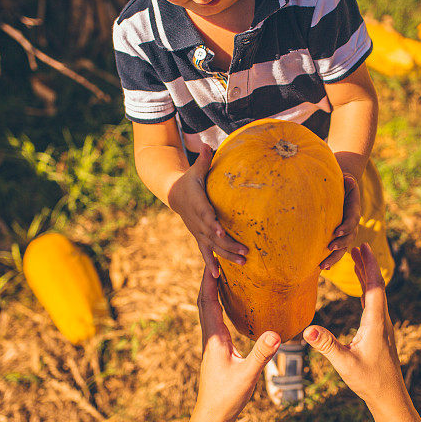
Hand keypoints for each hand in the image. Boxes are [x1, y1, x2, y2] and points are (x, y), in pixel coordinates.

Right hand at [170, 145, 247, 276]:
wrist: (174, 193)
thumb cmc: (190, 179)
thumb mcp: (195, 169)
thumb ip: (204, 160)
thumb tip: (209, 144)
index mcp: (197, 204)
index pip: (206, 215)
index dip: (214, 224)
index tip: (222, 231)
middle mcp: (197, 221)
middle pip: (213, 236)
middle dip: (229, 245)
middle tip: (246, 252)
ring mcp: (198, 231)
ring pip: (213, 247)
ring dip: (227, 255)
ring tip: (243, 262)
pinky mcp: (199, 237)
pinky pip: (206, 252)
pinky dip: (212, 264)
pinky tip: (218, 277)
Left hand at [194, 265, 280, 421]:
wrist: (212, 417)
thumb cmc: (227, 397)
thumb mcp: (248, 375)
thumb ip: (261, 354)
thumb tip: (276, 334)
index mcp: (214, 338)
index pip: (207, 302)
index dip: (209, 280)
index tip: (213, 260)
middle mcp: (210, 337)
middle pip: (204, 301)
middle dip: (208, 279)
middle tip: (216, 260)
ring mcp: (211, 344)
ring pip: (207, 310)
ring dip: (211, 291)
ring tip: (222, 275)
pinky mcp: (216, 350)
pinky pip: (214, 321)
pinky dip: (218, 306)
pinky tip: (229, 307)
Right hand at [304, 243, 401, 406]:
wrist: (389, 397)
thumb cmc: (369, 381)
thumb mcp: (344, 363)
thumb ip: (327, 345)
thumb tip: (308, 328)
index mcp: (375, 323)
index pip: (374, 288)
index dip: (369, 266)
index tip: (363, 248)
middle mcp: (382, 321)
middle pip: (377, 286)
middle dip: (368, 265)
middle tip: (358, 246)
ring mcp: (382, 327)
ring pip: (376, 295)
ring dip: (367, 276)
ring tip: (357, 261)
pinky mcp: (380, 333)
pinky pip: (374, 305)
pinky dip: (367, 291)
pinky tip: (361, 290)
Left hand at [320, 174, 359, 269]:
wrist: (342, 191)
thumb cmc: (342, 185)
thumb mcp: (346, 181)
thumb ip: (347, 182)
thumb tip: (347, 179)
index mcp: (353, 212)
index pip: (352, 221)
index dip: (345, 227)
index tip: (336, 232)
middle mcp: (351, 226)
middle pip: (348, 239)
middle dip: (340, 245)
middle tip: (329, 248)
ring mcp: (346, 234)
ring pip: (342, 249)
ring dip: (333, 258)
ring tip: (323, 266)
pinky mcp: (338, 239)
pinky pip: (336, 251)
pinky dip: (330, 260)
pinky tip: (322, 268)